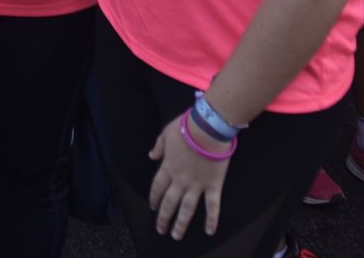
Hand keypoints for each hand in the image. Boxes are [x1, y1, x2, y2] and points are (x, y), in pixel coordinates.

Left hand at [148, 114, 231, 240]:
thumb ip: (159, 147)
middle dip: (163, 218)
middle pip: (169, 203)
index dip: (154, 198)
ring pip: (187, 209)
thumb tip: (151, 155)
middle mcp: (180, 180)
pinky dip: (211, 219)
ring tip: (176, 235)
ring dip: (181, 223)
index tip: (153, 207)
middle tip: (161, 230)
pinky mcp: (213, 186)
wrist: (207, 129)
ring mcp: (196, 185)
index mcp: (168, 167)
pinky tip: (209, 231)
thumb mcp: (166, 134)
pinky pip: (212, 206)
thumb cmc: (186, 128)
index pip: (157, 187)